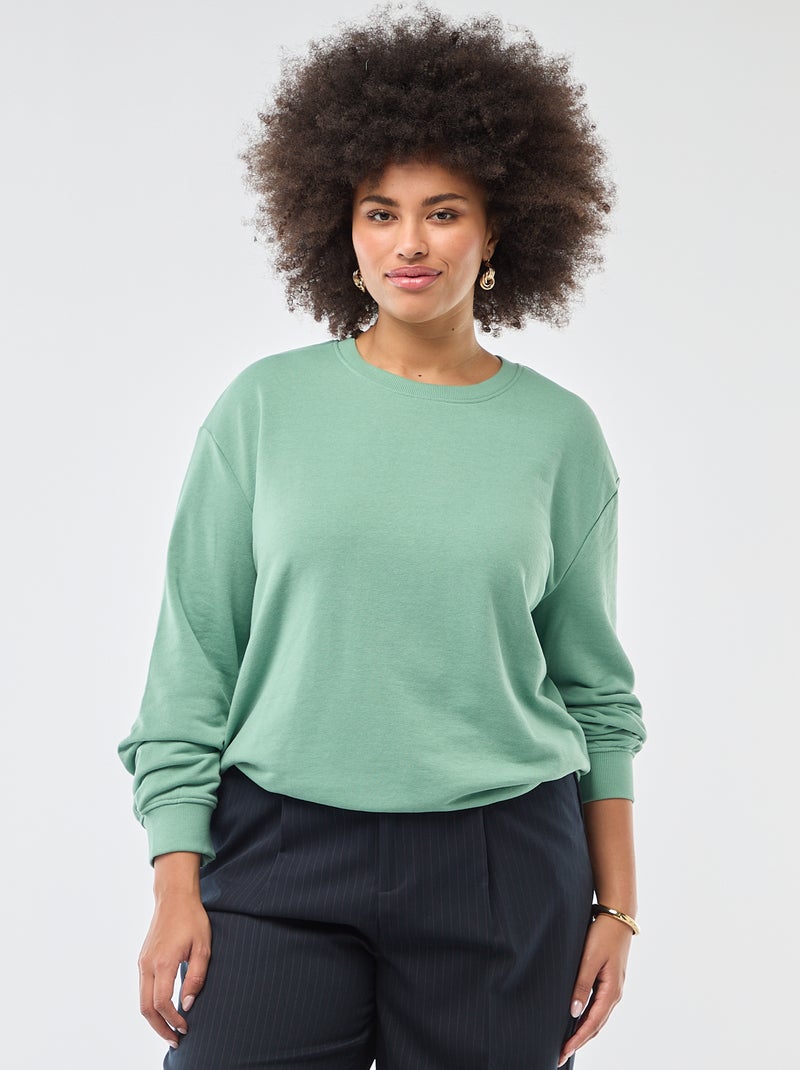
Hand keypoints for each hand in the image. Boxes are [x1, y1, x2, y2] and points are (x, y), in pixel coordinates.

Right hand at [137, 891, 211, 1047]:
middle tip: (175, 1040)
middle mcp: (147, 965)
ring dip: (154, 1019)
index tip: (186, 1027)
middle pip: (146, 1008)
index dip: (173, 1020)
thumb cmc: (192, 919)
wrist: (174, 897)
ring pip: (142, 1001)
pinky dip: (151, 1005)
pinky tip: (165, 1010)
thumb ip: (196, 977)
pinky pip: (143, 989)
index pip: (162, 1003)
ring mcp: (142, 962)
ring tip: (171, 1029)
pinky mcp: (142, 960)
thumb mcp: (203, 947)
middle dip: (160, 1028)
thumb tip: (187, 1004)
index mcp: (163, 962)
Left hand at [557, 915, 631, 1066]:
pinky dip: (587, 1018)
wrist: (618, 917)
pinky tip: (576, 1020)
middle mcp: (614, 994)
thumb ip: (581, 985)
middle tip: (560, 1054)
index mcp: (611, 991)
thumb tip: (573, 1012)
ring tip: (566, 1043)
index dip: (577, 1040)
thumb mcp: (589, 958)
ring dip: (583, 1032)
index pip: (592, 1024)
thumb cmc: (603, 935)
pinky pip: (597, 1007)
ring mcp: (613, 988)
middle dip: (579, 1041)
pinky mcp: (608, 981)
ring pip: (597, 1018)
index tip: (563, 1052)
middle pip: (595, 1025)